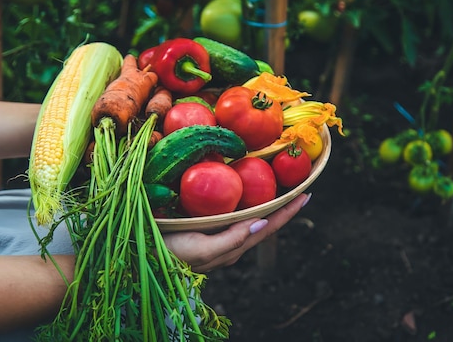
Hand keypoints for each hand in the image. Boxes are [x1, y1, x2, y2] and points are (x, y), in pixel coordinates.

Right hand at [163, 193, 310, 272]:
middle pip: (264, 224)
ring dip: (267, 208)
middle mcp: (230, 243)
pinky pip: (234, 220)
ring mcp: (219, 238)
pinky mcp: (207, 232)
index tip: (306, 196)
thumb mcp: (204, 249)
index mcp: (233, 246)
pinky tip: (246, 200)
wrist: (145, 259)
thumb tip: (263, 221)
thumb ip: (233, 239)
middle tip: (299, 192)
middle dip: (283, 209)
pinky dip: (247, 208)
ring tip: (279, 194)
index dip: (287, 212)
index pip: (267, 227)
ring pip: (250, 222)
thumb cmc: (174, 253)